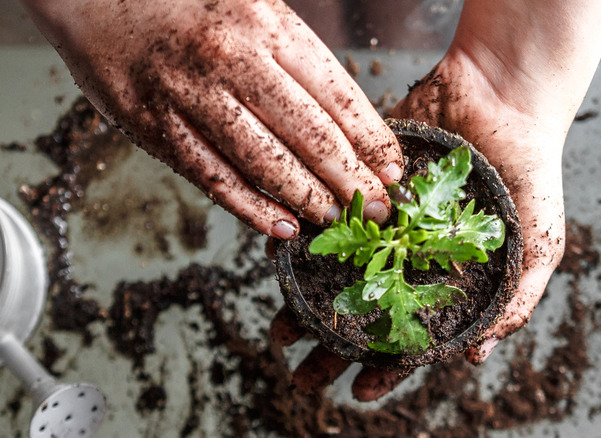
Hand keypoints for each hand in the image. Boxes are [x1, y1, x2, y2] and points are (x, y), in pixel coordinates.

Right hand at [20, 0, 402, 238]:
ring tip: (339, 221)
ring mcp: (193, 98)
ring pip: (266, 163)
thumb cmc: (190, 6)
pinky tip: (283, 227)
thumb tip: (347, 124)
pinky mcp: (159, 129)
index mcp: (269, 27)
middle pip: (310, 135)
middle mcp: (235, 62)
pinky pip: (215, 178)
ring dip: (310, 199)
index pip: (338, 96)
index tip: (393, 170)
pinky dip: (253, 208)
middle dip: (353, 180)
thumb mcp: (257, 10)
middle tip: (379, 210)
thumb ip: (297, 61)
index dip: (372, 141)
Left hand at [268, 0, 600, 401]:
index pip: (411, 333)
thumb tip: (476, 356)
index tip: (357, 392)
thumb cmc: (532, 172)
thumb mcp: (540, 245)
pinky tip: (278, 258)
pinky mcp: (363, 184)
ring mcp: (382, 222)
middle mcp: (407, 256)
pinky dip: (302, 236)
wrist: (505, 96)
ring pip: (336, 270)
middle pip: (364, 310)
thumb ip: (516, 302)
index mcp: (445, 278)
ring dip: (305, 300)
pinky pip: (326, 215)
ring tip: (278, 327)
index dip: (386, 367)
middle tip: (301, 371)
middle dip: (332, 345)